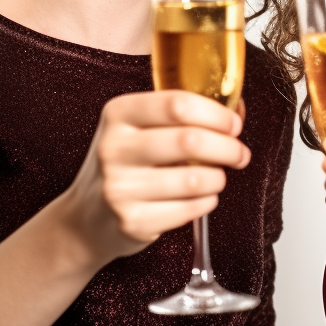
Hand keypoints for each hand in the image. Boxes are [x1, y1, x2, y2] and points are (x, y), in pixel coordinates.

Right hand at [62, 90, 250, 268]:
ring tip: (217, 177)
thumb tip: (236, 109)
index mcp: (118, 114)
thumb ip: (180, 116)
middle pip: (190, 140)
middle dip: (228, 147)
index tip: (233, 124)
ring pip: (195, 179)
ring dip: (219, 178)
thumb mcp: (138, 128)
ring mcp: (119, 187)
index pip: (176, 103)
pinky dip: (207, 202)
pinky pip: (190, 209)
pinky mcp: (132, 221)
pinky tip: (201, 197)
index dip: (215, 113)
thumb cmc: (126, 164)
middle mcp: (113, 148)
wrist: (86, 218)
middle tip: (239, 153)